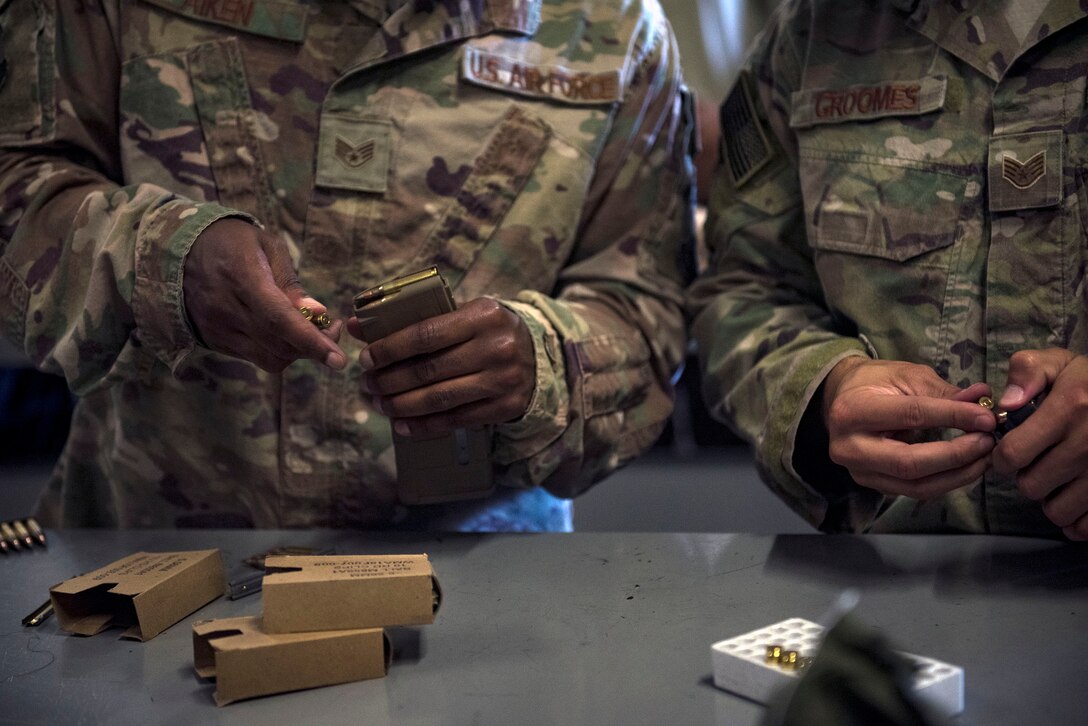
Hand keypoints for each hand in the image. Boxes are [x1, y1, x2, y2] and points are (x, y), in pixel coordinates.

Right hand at [183, 219, 345, 372]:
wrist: (180, 248)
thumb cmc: (232, 241)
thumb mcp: (266, 247)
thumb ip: (291, 283)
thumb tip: (317, 313)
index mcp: (242, 278)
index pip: (280, 320)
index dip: (311, 342)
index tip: (338, 360)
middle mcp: (226, 309)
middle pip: (279, 345)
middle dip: (313, 346)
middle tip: (332, 329)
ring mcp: (216, 329)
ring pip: (268, 358)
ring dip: (296, 352)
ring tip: (308, 331)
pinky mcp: (213, 340)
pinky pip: (253, 358)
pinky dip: (276, 350)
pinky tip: (283, 332)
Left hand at [346, 298, 535, 435]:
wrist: (536, 355)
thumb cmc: (485, 331)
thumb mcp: (459, 314)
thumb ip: (413, 319)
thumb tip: (356, 326)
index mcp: (483, 315)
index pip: (426, 334)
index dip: (390, 349)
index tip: (366, 359)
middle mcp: (497, 348)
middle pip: (429, 370)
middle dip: (390, 380)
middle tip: (368, 384)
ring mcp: (503, 380)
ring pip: (440, 398)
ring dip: (402, 405)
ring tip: (380, 403)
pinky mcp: (505, 407)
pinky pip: (456, 420)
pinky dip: (424, 425)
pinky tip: (402, 425)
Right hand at [821, 358, 995, 498]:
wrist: (844, 399)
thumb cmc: (876, 382)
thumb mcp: (907, 376)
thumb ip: (944, 392)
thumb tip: (983, 400)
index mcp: (852, 410)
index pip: (911, 416)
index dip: (953, 417)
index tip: (986, 417)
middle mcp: (848, 447)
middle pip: (910, 462)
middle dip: (956, 454)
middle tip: (988, 441)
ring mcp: (858, 471)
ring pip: (915, 485)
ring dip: (957, 474)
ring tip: (985, 457)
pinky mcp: (873, 484)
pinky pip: (915, 490)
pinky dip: (946, 480)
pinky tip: (967, 467)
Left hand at [993, 348, 1087, 539]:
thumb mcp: (1060, 363)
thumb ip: (1027, 372)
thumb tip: (1006, 403)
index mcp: (1069, 409)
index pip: (1014, 453)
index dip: (1001, 457)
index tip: (1007, 452)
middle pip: (1031, 486)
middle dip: (1024, 477)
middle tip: (1034, 463)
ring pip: (1057, 510)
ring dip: (1049, 498)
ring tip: (1055, 478)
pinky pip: (1087, 525)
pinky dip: (1076, 519)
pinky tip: (1073, 501)